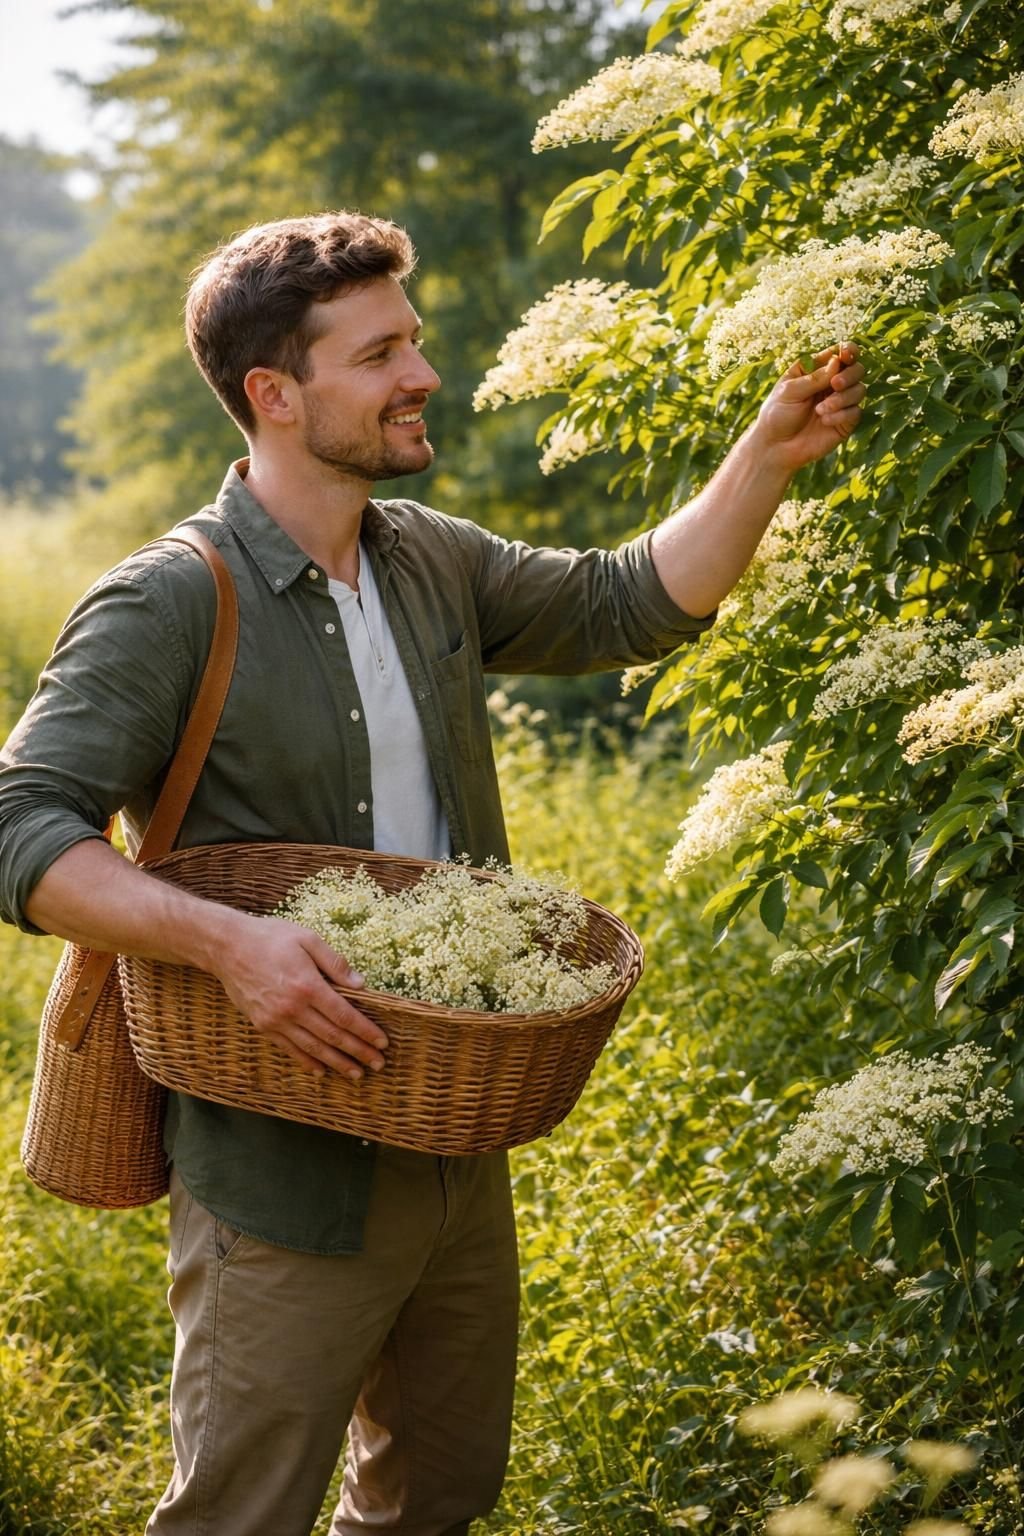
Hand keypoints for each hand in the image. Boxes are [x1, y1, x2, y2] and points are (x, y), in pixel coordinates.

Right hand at [212, 911, 388, 1077]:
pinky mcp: (263, 1026)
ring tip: (356, 1074)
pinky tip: (320, 1070)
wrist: (227, 947)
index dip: (365, 1031)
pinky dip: (307, 1061)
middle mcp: (293, 1008)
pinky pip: (289, 1049)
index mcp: (308, 986)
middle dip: (358, 1052)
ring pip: (313, 1048)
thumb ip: (335, 963)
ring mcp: (276, 1020)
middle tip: (378, 1064)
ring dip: (337, 1063)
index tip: (382, 1042)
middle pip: (333, 1036)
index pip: (344, 1016)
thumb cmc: (271, 937)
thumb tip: (361, 984)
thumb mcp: (307, 939)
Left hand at [754, 344, 865, 473]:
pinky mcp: (844, 422)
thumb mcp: (789, 391)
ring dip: (843, 398)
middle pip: (856, 369)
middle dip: (849, 375)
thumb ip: (813, 377)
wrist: (776, 447)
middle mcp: (831, 383)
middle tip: (834, 384)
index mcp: (817, 370)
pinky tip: (825, 421)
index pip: (840, 353)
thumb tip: (837, 362)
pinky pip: (856, 412)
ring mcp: (840, 402)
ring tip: (820, 410)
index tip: (846, 354)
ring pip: (859, 390)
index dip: (848, 350)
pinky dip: (842, 415)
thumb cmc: (777, 414)